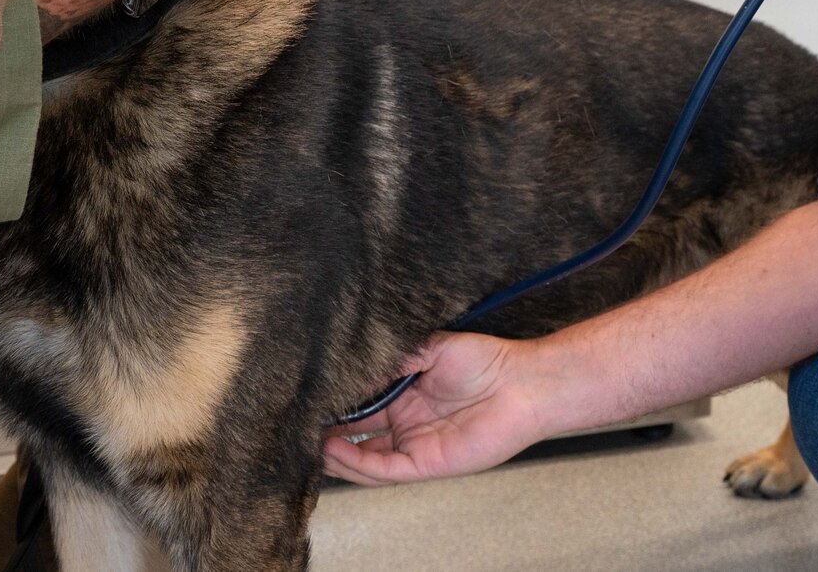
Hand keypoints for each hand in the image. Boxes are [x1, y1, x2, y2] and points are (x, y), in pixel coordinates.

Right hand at [323, 333, 550, 485]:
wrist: (523, 383)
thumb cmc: (486, 360)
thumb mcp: (431, 347)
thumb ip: (394, 356)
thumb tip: (354, 364)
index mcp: (405, 395)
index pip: (360, 404)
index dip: (334, 404)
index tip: (306, 396)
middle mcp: (405, 423)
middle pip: (355, 434)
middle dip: (324, 431)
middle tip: (294, 424)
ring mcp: (413, 444)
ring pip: (363, 458)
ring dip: (333, 453)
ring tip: (304, 441)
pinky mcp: (424, 463)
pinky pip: (383, 470)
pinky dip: (357, 463)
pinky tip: (333, 449)